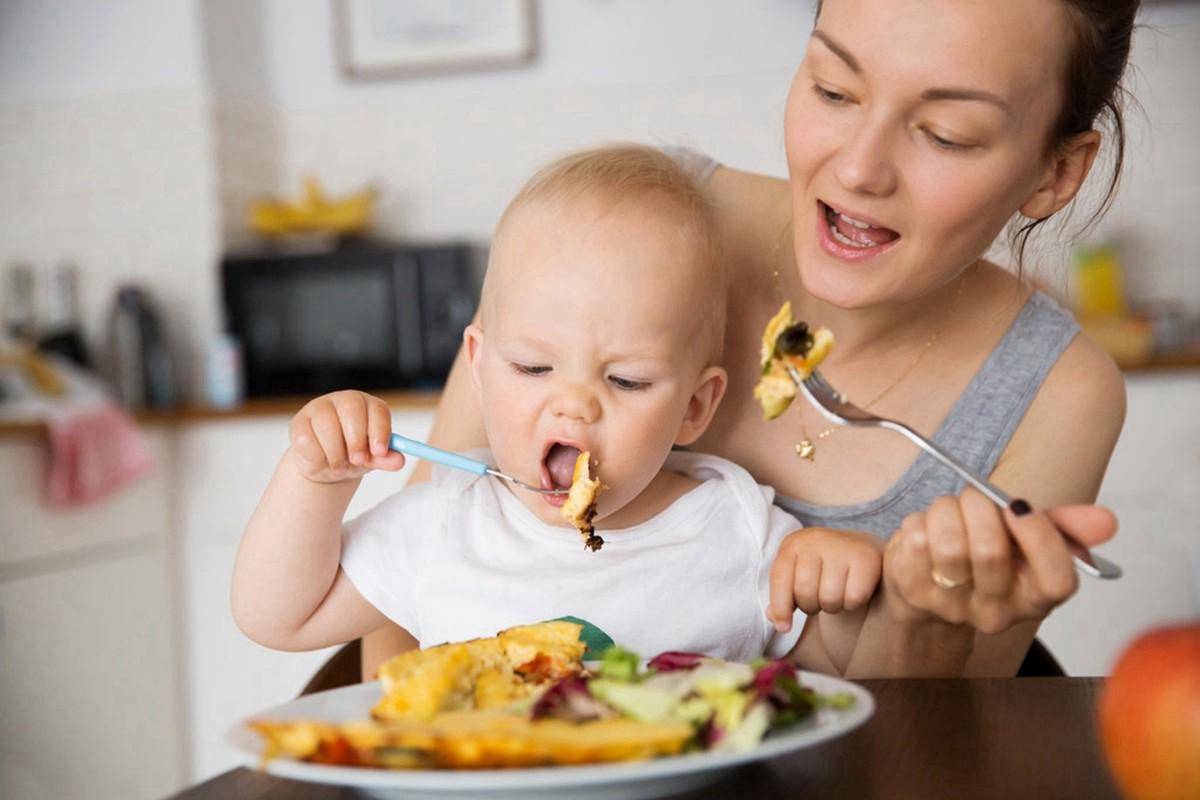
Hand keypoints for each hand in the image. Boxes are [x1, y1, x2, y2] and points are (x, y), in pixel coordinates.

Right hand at [287, 390, 406, 483]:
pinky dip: (317, 456)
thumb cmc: (353, 455)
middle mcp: (344, 401)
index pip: (378, 410)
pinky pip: (307, 437)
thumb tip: (399, 461)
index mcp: (368, 405)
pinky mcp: (300, 421)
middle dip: (356, 440)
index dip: (380, 431)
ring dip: (336, 453)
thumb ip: (385, 458)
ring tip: (341, 467)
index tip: (379, 452)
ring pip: (327, 425)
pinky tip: (322, 461)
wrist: (325, 465)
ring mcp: (320, 408)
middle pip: (351, 410)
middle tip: (358, 460)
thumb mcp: (372, 459)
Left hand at [768, 528, 884, 632]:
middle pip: (805, 591)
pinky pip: (854, 598)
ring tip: (836, 595)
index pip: (779, 578)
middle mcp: (816, 540)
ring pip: (829, 598)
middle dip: (810, 606)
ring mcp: (842, 547)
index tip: (784, 627)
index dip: (780, 607)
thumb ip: (784, 596)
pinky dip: (852, 604)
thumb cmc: (822, 566)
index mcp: (794, 544)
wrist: (860, 547)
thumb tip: (775, 620)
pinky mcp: (866, 558)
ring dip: (832, 607)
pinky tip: (853, 592)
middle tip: (819, 600)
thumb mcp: (797, 573)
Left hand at [883, 488, 1117, 633]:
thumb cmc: (985, 551)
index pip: (1057, 580)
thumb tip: (1107, 521)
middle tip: (975, 497)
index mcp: (1035, 598)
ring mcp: (952, 606)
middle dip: (980, 506)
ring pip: (950, 544)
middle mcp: (996, 612)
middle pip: (991, 552)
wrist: (930, 580)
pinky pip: (916, 541)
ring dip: (947, 510)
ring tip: (950, 511)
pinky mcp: (914, 592)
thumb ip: (1067, 527)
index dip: (1041, 537)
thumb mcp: (1028, 538)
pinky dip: (920, 521)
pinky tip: (926, 528)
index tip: (1019, 506)